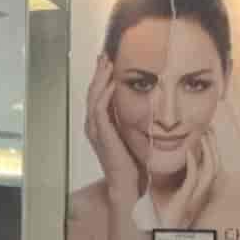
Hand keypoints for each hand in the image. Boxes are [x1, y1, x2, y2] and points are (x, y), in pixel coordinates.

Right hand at [85, 54, 142, 215]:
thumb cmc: (132, 162)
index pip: (97, 95)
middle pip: (92, 92)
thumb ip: (132, 120)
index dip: (101, 78)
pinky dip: (104, 95)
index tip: (109, 62)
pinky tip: (112, 84)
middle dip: (98, 73)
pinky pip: (99, 110)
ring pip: (93, 98)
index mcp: (99, 125)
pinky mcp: (101, 135)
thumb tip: (147, 104)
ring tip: (107, 64)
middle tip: (104, 55)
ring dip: (100, 79)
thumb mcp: (132, 135)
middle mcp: (93, 126)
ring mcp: (95, 130)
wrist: (127, 184)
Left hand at [158, 131, 220, 229]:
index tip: (207, 133)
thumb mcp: (162, 196)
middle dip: (214, 146)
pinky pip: (193, 181)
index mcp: (197, 194)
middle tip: (209, 127)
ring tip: (203, 134)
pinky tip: (188, 152)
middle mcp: (200, 196)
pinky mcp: (185, 203)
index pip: (210, 167)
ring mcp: (194, 200)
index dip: (212, 150)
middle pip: (215, 166)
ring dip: (207, 151)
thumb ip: (164, 180)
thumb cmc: (158, 219)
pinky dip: (192, 164)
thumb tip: (155, 162)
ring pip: (210, 171)